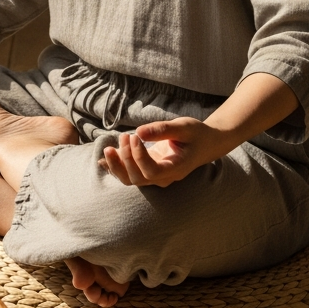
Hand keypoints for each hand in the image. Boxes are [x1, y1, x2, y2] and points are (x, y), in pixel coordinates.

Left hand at [98, 117, 230, 187]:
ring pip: (131, 180)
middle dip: (125, 158)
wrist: (206, 143)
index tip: (134, 136)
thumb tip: (138, 132)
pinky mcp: (149, 170)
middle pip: (138, 179)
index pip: (152, 172)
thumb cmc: (197, 134)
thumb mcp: (184, 127)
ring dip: (117, 165)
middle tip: (124, 135)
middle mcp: (165, 177)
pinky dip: (115, 168)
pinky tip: (102, 160)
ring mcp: (156, 176)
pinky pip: (129, 174)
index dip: (138, 157)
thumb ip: (162, 129)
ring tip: (108, 148)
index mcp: (176, 168)